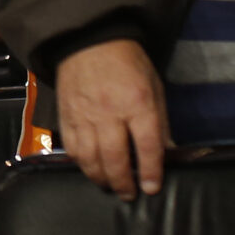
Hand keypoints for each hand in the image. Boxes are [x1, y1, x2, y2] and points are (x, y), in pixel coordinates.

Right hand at [55, 40, 170, 201]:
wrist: (89, 40)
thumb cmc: (127, 62)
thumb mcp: (154, 86)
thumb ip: (160, 121)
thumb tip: (168, 152)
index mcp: (138, 102)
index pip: (147, 145)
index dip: (150, 171)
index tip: (151, 188)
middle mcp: (110, 112)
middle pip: (115, 158)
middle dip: (123, 182)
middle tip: (129, 194)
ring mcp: (84, 115)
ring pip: (90, 158)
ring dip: (101, 178)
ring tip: (110, 185)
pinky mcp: (66, 116)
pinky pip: (72, 148)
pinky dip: (81, 164)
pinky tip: (90, 168)